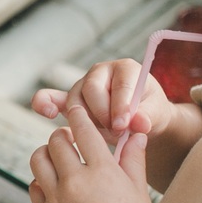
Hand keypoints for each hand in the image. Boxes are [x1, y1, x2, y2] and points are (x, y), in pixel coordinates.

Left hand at [29, 106, 155, 202]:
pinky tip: (54, 183)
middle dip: (63, 136)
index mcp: (102, 172)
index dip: (78, 115)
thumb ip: (133, 158)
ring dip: (46, 153)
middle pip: (56, 141)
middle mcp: (76, 181)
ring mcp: (57, 198)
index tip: (76, 110)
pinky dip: (41, 180)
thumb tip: (134, 132)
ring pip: (38, 159)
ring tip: (58, 158)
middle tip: (70, 139)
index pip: (83, 129)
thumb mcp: (138, 190)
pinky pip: (33, 185)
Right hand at [32, 58, 174, 142]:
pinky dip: (45, 103)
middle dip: (102, 114)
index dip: (121, 107)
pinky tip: (47, 112)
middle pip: (92, 90)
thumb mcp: (156, 114)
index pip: (119, 85)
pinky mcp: (70, 99)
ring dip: (87, 120)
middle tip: (116, 132)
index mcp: (126, 69)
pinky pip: (51, 97)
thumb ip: (148, 117)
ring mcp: (83, 84)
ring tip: (104, 132)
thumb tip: (139, 123)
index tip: (124, 126)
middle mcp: (101, 72)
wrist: (141, 120)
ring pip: (75, 100)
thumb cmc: (149, 113)